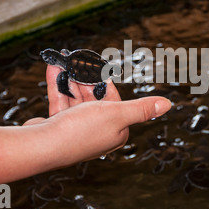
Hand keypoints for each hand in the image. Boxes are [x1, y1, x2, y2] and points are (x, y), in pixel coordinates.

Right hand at [24, 64, 171, 163]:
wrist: (40, 147)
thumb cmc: (80, 132)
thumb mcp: (117, 114)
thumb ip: (142, 108)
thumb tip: (168, 104)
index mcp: (116, 132)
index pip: (116, 102)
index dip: (106, 84)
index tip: (98, 69)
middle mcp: (97, 133)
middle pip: (95, 99)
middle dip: (86, 79)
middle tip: (78, 61)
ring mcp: (76, 131)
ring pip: (76, 99)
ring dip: (70, 79)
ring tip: (64, 61)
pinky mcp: (57, 128)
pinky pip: (60, 102)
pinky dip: (58, 85)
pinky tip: (53, 69)